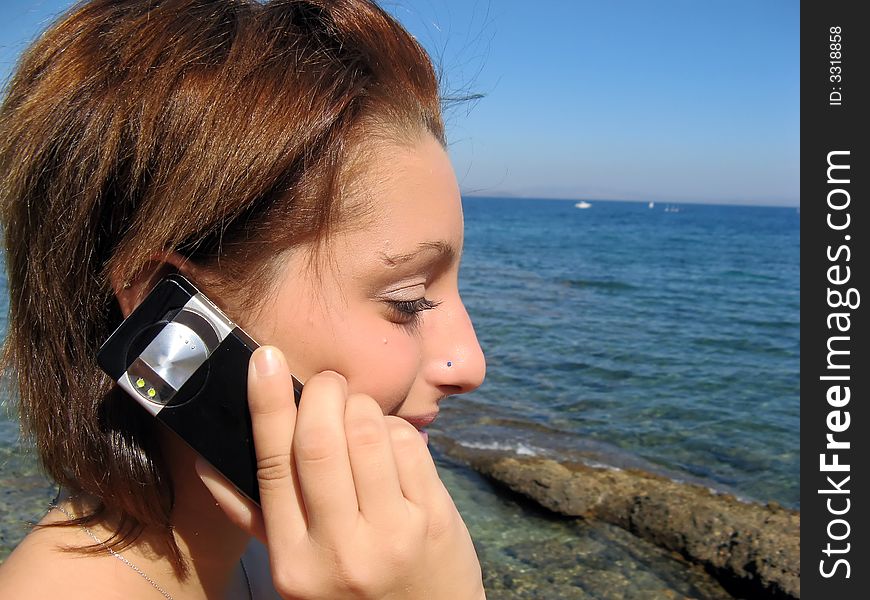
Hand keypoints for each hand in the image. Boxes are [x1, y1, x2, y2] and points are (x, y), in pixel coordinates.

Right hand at [197, 346, 485, 599]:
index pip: (274, 465)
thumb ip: (259, 519)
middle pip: (321, 440)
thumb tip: (209, 462)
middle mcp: (340, 549)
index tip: (264, 359)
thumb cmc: (353, 592)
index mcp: (293, 561)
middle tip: (326, 383)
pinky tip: (390, 441)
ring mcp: (393, 533)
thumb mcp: (297, 572)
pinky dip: (395, 428)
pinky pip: (410, 445)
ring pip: (369, 432)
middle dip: (323, 393)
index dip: (267, 404)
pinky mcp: (435, 519)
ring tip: (358, 414)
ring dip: (362, 407)